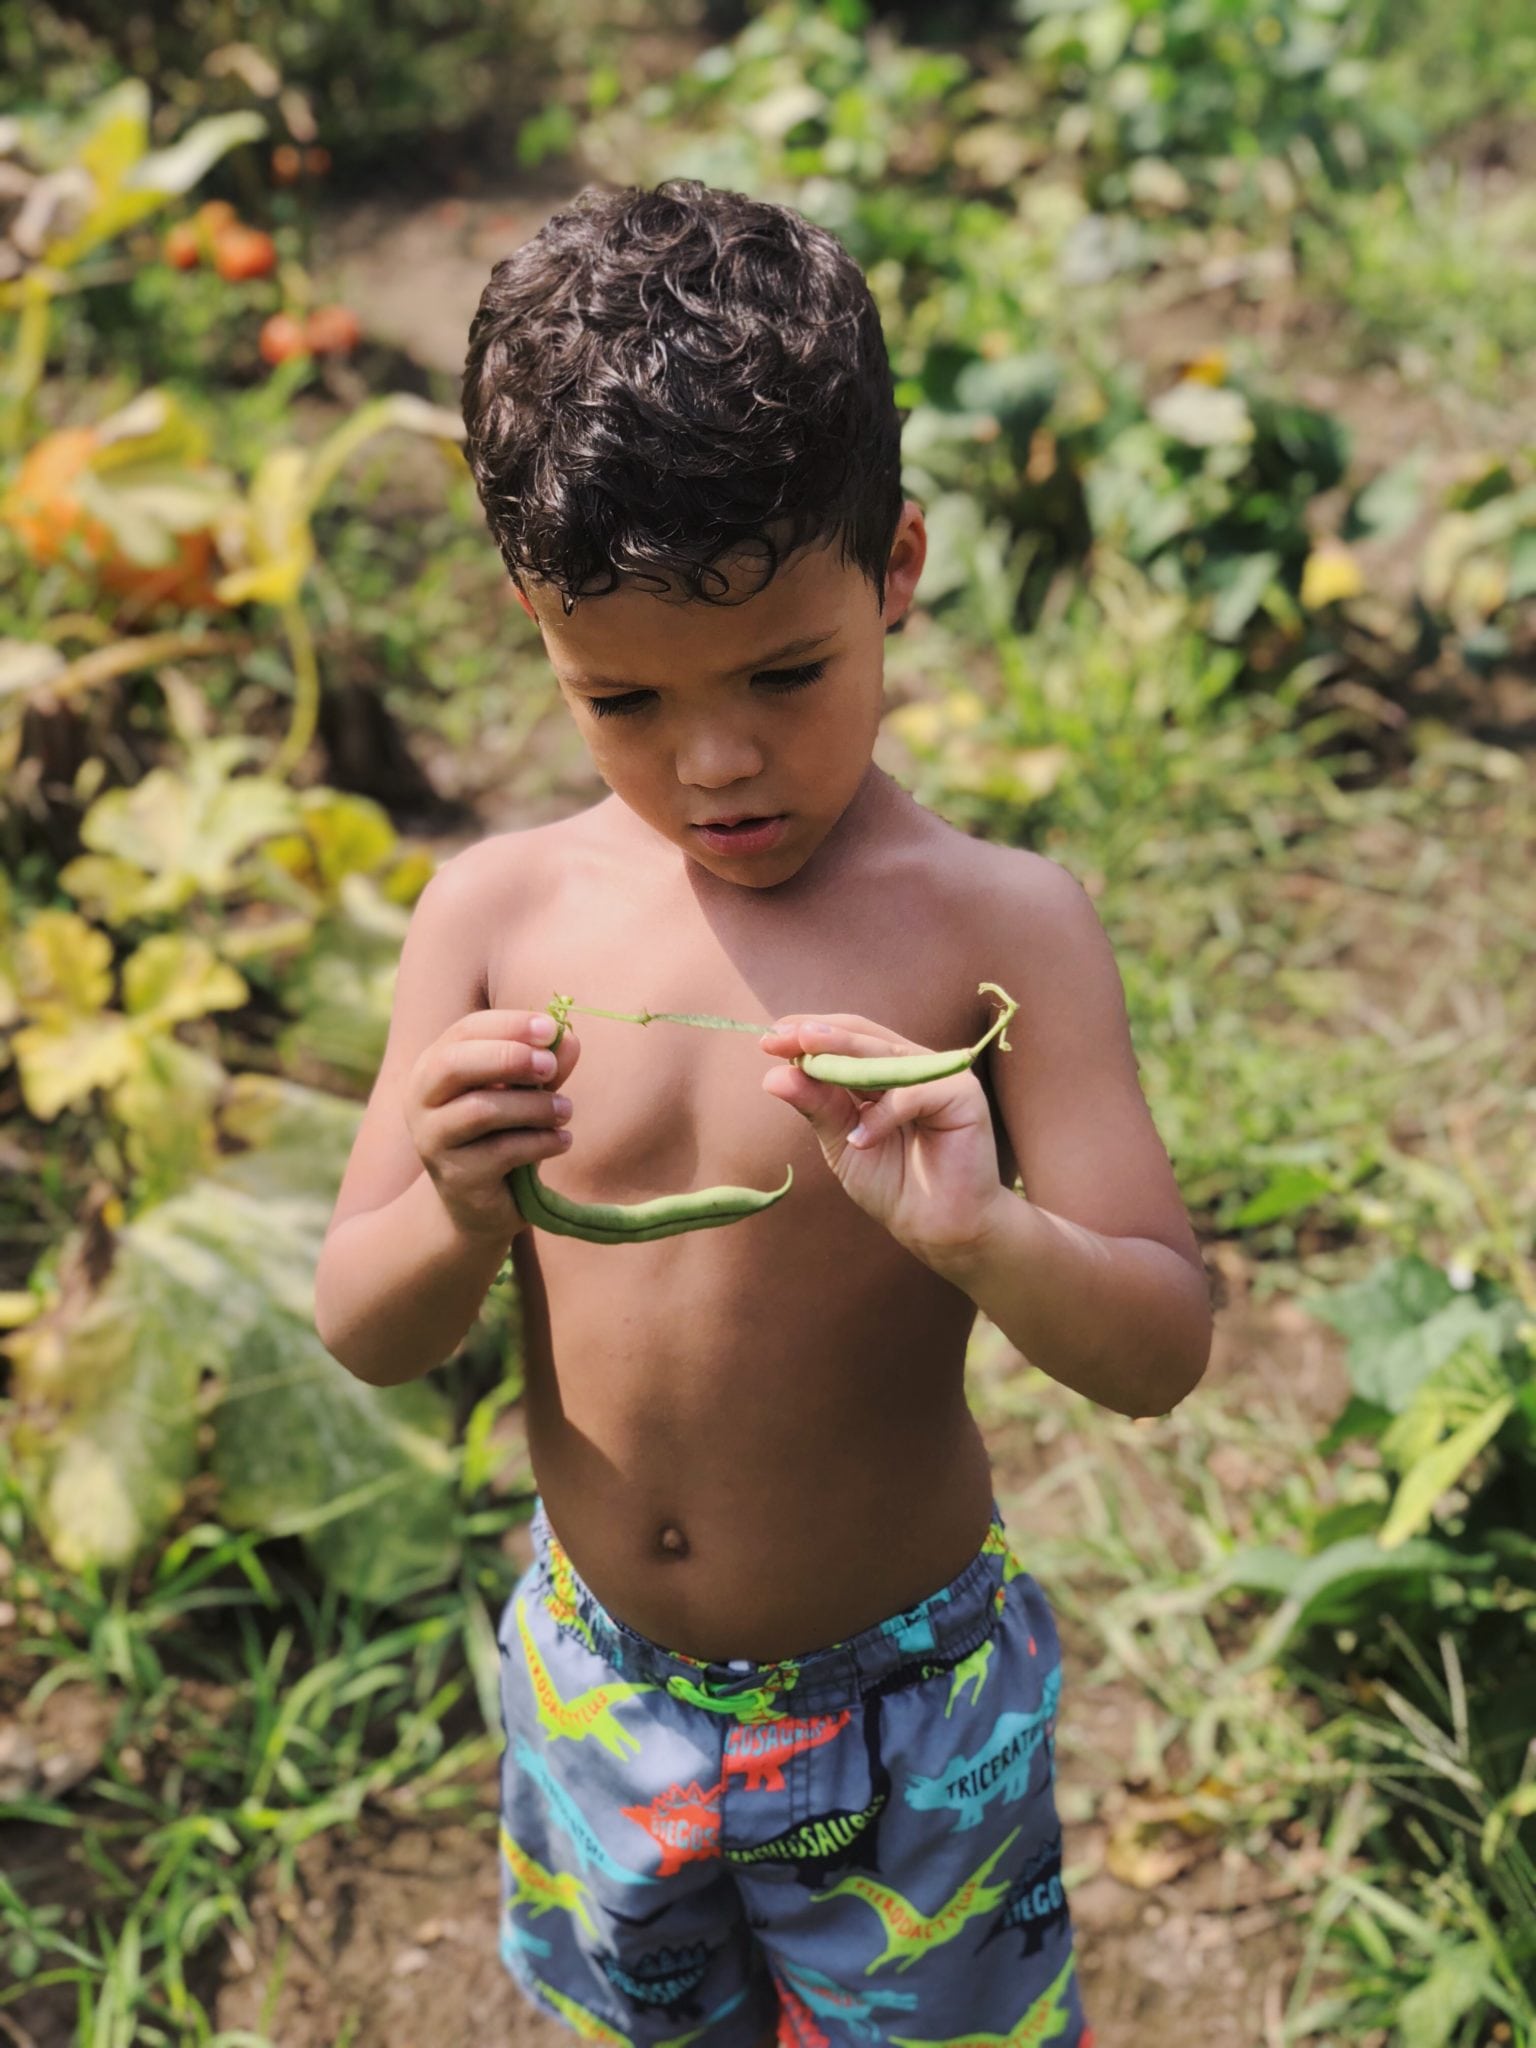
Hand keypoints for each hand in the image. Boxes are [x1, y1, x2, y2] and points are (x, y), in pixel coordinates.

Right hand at [405, 1010, 580, 1240]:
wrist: (478, 1206)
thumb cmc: (501, 1135)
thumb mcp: (524, 1095)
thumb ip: (543, 1068)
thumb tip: (569, 1039)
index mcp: (434, 1067)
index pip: (465, 1031)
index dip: (509, 1025)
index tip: (551, 1029)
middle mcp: (422, 1101)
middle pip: (456, 1064)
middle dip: (509, 1058)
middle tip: (550, 1067)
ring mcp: (434, 1141)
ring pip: (481, 1110)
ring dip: (534, 1106)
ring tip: (565, 1111)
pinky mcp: (456, 1177)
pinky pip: (502, 1151)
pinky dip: (540, 1141)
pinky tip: (562, 1141)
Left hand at [758, 1012, 1007, 1266]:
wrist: (936, 1228)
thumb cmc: (893, 1184)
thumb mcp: (841, 1142)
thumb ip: (817, 1106)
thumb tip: (773, 1075)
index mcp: (884, 1070)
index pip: (845, 1038)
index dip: (807, 1034)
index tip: (768, 1039)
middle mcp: (912, 1065)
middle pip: (863, 1037)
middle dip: (820, 1036)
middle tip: (785, 1036)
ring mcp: (939, 1075)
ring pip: (886, 1055)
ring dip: (843, 1058)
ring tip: (806, 1063)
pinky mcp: (963, 1094)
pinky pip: (913, 1094)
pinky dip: (883, 1115)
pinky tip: (860, 1140)